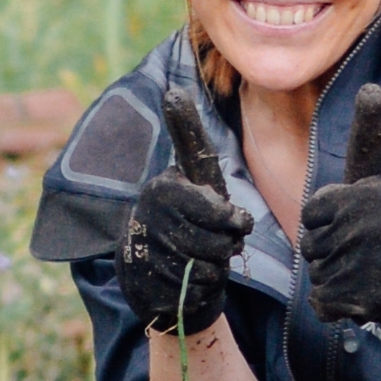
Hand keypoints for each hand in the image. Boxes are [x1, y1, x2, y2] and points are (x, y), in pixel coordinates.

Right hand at [116, 95, 251, 334]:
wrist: (155, 268)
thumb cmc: (187, 215)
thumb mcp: (194, 176)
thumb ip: (188, 137)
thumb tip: (172, 90)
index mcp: (164, 189)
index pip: (219, 213)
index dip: (234, 223)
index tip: (233, 222)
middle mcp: (149, 217)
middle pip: (216, 243)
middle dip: (225, 248)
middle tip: (217, 244)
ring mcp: (146, 252)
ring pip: (207, 268)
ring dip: (214, 268)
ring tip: (202, 259)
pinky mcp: (146, 283)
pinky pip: (194, 290)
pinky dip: (201, 289)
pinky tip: (189, 280)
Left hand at [301, 84, 380, 354]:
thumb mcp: (377, 173)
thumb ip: (369, 133)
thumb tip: (372, 88)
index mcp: (368, 190)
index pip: (312, 211)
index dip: (324, 219)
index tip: (358, 207)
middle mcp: (371, 221)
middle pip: (309, 245)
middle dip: (326, 252)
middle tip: (361, 250)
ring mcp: (369, 260)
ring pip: (316, 275)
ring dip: (332, 278)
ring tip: (364, 270)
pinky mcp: (368, 297)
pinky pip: (322, 304)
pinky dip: (334, 306)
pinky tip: (361, 294)